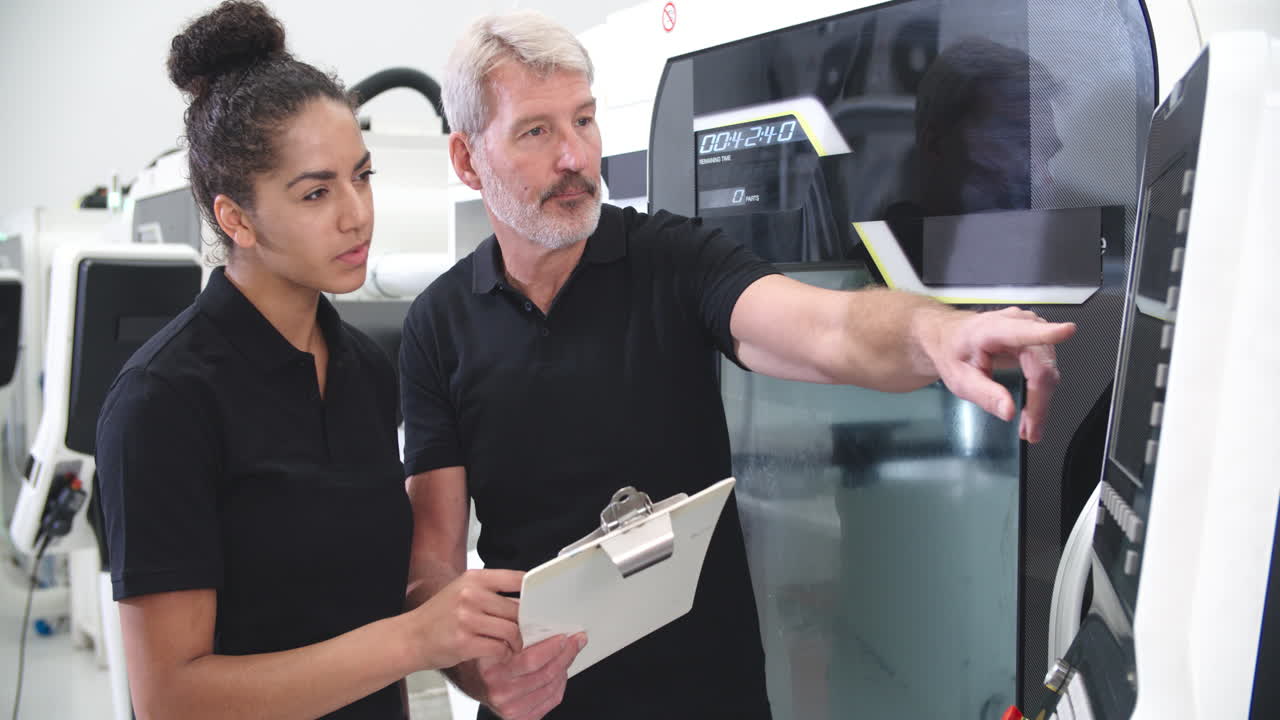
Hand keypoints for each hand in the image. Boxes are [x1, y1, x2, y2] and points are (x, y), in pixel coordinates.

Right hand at [407, 569, 523, 670]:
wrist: (411, 637)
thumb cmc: (440, 616)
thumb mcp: (463, 592)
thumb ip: (492, 592)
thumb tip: (528, 601)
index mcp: (474, 578)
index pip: (516, 579)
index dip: (533, 593)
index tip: (540, 603)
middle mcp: (470, 595)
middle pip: (517, 609)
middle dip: (525, 625)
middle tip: (526, 633)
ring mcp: (466, 619)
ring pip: (511, 630)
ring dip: (516, 642)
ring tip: (513, 645)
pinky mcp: (464, 642)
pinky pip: (499, 648)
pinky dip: (504, 654)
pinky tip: (500, 653)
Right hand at [454, 633, 586, 719]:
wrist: (471, 681)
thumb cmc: (483, 658)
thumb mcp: (491, 639)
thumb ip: (514, 631)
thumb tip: (546, 619)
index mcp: (491, 669)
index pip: (531, 659)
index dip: (552, 647)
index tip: (564, 635)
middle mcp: (499, 691)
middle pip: (546, 673)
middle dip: (566, 654)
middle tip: (576, 640)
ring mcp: (510, 708)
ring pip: (552, 686)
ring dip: (565, 667)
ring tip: (568, 653)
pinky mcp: (519, 717)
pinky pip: (551, 700)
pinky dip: (560, 684)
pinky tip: (560, 671)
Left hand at [928, 306, 1075, 442]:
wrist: (951, 338)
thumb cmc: (954, 352)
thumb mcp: (959, 378)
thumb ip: (984, 394)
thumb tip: (1008, 410)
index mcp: (992, 329)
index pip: (1024, 333)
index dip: (1048, 334)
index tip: (1066, 331)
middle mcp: (1017, 323)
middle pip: (1041, 367)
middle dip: (1038, 403)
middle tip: (1030, 430)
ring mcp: (1031, 329)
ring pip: (1048, 372)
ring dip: (1040, 402)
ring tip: (1028, 425)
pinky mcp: (1038, 339)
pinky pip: (1047, 370)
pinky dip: (1040, 394)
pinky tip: (1031, 410)